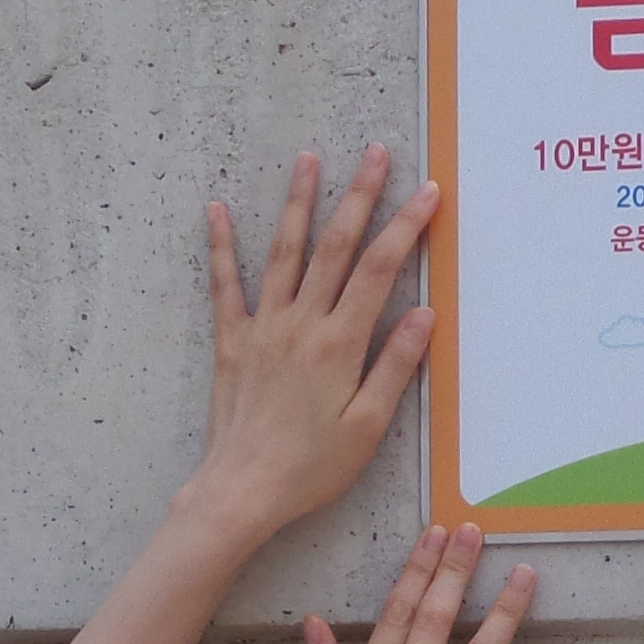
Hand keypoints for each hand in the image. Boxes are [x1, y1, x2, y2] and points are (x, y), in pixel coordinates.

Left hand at [184, 147, 435, 542]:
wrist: (241, 491)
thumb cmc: (311, 468)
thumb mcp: (368, 426)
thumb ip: (395, 366)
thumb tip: (424, 312)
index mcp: (340, 344)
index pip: (380, 269)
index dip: (405, 225)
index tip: (427, 192)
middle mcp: (301, 324)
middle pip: (336, 246)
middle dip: (358, 195)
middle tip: (375, 152)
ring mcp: (263, 328)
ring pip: (284, 252)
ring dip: (298, 202)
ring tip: (309, 160)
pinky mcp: (232, 342)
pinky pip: (225, 285)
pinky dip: (221, 245)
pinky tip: (216, 210)